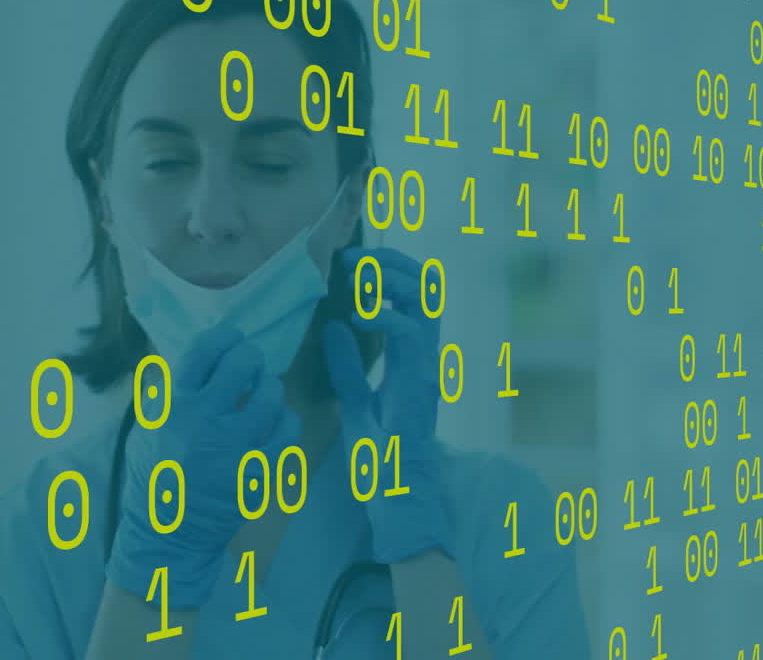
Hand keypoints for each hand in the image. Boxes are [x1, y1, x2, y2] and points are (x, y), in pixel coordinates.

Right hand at [106, 323, 301, 608]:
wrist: (166, 534)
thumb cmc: (154, 475)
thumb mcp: (147, 426)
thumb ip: (170, 390)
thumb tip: (202, 354)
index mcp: (172, 406)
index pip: (205, 350)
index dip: (224, 336)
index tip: (232, 339)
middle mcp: (203, 422)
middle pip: (242, 363)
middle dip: (250, 357)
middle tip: (250, 365)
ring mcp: (233, 449)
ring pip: (271, 394)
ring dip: (270, 388)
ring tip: (264, 393)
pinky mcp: (256, 473)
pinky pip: (287, 432)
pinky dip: (286, 421)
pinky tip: (277, 422)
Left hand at [323, 246, 453, 563]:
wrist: (399, 502)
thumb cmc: (383, 461)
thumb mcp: (355, 403)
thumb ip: (347, 367)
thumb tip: (334, 328)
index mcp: (413, 357)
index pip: (415, 294)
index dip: (389, 268)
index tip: (352, 261)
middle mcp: (426, 356)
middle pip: (428, 285)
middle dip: (391, 261)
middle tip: (353, 259)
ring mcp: (426, 368)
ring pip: (425, 299)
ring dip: (390, 277)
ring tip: (358, 277)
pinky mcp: (418, 384)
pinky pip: (409, 333)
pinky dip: (385, 314)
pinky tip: (359, 316)